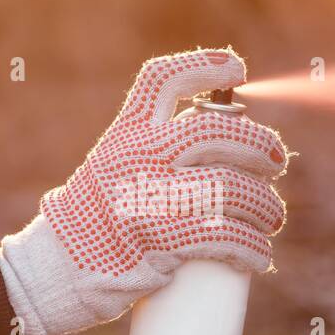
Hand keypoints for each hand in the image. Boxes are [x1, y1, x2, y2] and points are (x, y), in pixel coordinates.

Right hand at [0, 47, 289, 334]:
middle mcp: (137, 156)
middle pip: (216, 133)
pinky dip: (252, 247)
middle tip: (277, 162)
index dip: (204, 66)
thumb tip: (229, 141)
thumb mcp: (113, 163)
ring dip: (265, 205)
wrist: (58, 269)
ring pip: (229, 188)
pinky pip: (223, 236)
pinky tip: (260, 255)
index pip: (163, 78)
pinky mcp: (158, 240)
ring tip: (272, 217)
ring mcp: (147, 196)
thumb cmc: (98, 218)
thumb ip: (155, 146)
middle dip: (259, 145)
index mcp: (126, 132)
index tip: (237, 68)